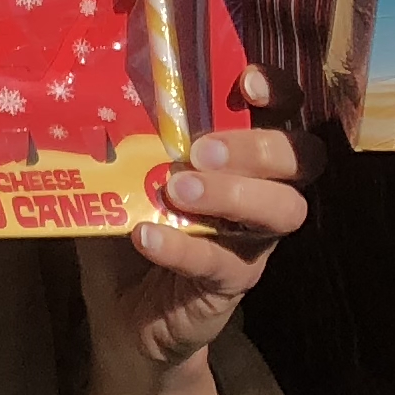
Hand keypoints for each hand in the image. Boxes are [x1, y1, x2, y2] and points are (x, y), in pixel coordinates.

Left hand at [77, 65, 312, 373]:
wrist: (122, 310)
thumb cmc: (130, 220)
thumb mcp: (122, 171)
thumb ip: (122, 136)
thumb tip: (92, 90)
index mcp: (241, 152)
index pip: (288, 112)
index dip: (282, 93)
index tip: (248, 84)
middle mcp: (262, 190)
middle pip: (302, 157)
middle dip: (257, 146)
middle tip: (200, 151)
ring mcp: (253, 238)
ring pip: (283, 210)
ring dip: (233, 193)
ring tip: (178, 190)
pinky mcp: (234, 282)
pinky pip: (223, 263)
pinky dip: (184, 246)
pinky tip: (146, 237)